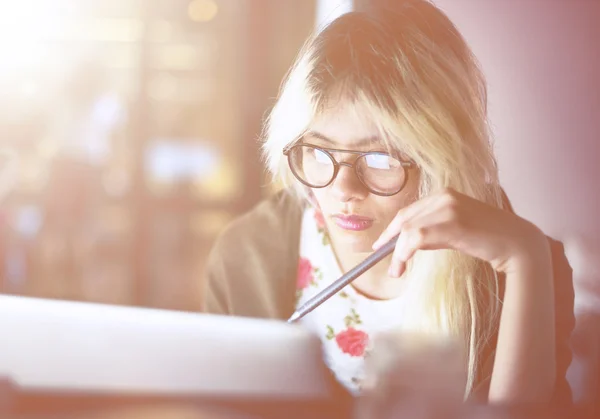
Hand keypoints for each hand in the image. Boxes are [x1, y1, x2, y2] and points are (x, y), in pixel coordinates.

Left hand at [372, 188, 550, 277]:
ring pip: (408, 230)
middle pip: (405, 219)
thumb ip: (435, 227)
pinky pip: (416, 238)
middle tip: (382, 259)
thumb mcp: (457, 227)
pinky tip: (403, 265)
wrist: (517, 243)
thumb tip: (409, 242)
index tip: (382, 243)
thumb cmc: (489, 239)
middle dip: (389, 240)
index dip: (392, 228)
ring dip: (397, 253)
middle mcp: (444, 196)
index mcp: (444, 194)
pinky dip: (404, 253)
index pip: (409, 211)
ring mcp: (449, 208)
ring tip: (395, 271)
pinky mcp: (452, 223)